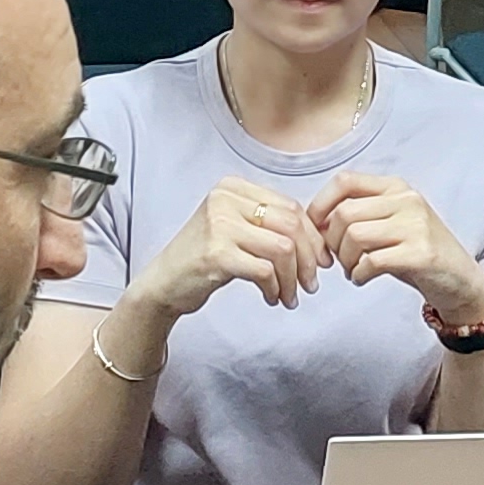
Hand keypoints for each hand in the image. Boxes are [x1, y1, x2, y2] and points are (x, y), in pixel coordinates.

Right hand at [141, 176, 326, 315]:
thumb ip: (269, 224)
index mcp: (233, 187)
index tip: (320, 261)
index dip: (312, 236)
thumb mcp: (235, 228)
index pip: (290, 206)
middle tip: (311, 284)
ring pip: (283, 249)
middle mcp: (225, 199)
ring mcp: (219, 225)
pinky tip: (271, 297)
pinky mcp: (216, 253)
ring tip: (290, 296)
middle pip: (291, 225)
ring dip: (293, 278)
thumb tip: (319, 241)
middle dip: (308, 259)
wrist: (163, 282)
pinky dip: (275, 288)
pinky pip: (265, 270)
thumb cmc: (203, 257)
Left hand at [317, 174, 483, 324]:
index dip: (321, 204)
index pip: (345, 181)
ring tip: (353, 270)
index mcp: (396, 187)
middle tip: (340, 259)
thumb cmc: (417, 252)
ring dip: (345, 260)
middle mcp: (407, 200)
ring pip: (354, 236)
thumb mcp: (391, 222)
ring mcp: (416, 226)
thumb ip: (360, 214)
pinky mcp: (421, 254)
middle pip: (344, 213)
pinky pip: (371, 261)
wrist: (460, 279)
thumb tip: (317, 222)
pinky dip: (358, 274)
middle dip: (332, 241)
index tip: (316, 228)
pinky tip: (363, 278)